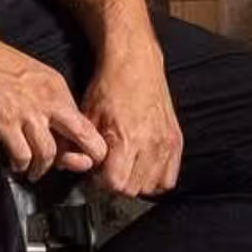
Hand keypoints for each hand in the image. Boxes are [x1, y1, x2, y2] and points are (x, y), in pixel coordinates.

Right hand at [0, 32, 108, 179]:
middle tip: (67, 168)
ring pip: (48, 154)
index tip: (79, 155)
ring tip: (32, 170)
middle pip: (81, 136)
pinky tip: (14, 163)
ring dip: (41, 168)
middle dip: (80, 159)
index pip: (85, 123)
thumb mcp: (38, 75)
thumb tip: (61, 132)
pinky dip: (19, 165)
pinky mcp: (3, 123)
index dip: (86, 144)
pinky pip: (21, 156)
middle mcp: (48, 102)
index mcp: (58, 89)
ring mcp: (26, 114)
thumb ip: (52, 102)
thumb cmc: (0, 63)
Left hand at [81, 43, 183, 197]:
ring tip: (127, 168)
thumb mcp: (87, 117)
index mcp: (126, 139)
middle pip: (133, 189)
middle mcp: (150, 143)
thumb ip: (81, 148)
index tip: (97, 173)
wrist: (135, 62)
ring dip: (137, 183)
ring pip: (152, 187)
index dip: (102, 183)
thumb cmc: (110, 86)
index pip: (116, 185)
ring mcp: (165, 142)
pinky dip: (156, 178)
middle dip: (118, 183)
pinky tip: (144, 168)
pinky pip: (169, 177)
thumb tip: (76, 169)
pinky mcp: (175, 139)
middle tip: (110, 169)